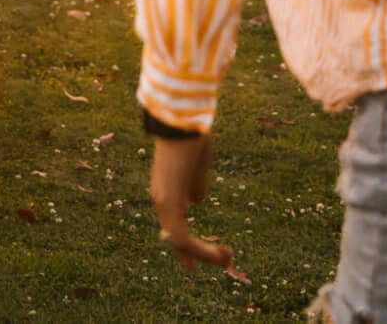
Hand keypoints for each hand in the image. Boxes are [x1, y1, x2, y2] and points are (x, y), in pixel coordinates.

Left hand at [148, 133, 233, 271]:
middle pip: (176, 236)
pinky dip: (200, 250)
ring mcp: (162, 199)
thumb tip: (197, 201)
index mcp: (167, 187)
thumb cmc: (191, 135)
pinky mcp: (167, 200)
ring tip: (226, 259)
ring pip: (179, 240)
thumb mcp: (197, 163)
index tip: (190, 266)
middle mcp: (160, 196)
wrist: (182, 119)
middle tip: (224, 261)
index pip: (173, 222)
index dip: (184, 245)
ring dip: (203, 254)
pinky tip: (218, 254)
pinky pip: (181, 236)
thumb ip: (196, 182)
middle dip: (198, 253)